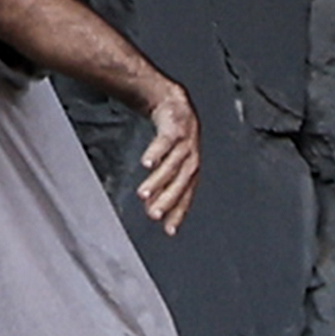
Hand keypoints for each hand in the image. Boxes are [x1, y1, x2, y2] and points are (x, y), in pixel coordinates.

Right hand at [128, 82, 205, 229]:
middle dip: (168, 200)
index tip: (169, 231)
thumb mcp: (169, 164)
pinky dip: (156, 153)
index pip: (186, 197)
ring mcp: (185, 143)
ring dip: (158, 180)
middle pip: (181, 183)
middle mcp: (191, 160)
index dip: (178, 214)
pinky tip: (146, 163)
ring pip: (172, 164)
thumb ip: (161, 188)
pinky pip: (165, 142)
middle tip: (153, 215)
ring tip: (143, 194)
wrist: (174, 105)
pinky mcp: (175, 128)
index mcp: (191, 172)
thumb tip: (152, 213)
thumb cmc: (172, 140)